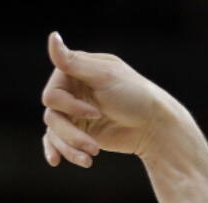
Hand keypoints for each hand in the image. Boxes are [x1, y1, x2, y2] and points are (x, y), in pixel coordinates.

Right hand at [40, 31, 180, 167]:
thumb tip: (52, 36)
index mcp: (74, 72)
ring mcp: (74, 112)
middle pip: (52, 117)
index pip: (52, 95)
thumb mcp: (106, 76)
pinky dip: (57, 150)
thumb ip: (75, 62)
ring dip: (70, 147)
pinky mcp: (80, 131)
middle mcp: (71, 91)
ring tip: (90, 159)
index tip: (96, 113)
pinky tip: (56, 161)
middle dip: (71, 134)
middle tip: (95, 147)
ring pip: (55, 132)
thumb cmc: (136, 96)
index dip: (70, 107)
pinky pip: (57, 141)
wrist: (155, 126)